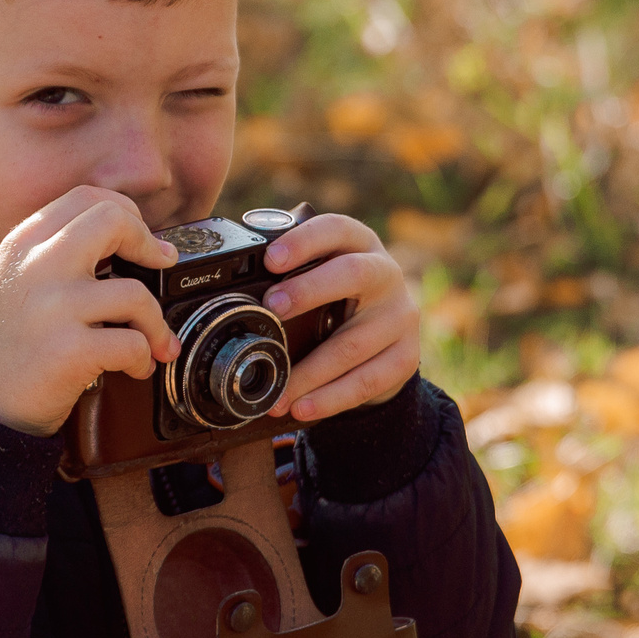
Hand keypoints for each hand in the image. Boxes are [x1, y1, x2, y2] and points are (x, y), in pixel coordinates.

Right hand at [0, 187, 182, 436]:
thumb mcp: (7, 285)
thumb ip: (47, 256)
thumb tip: (118, 240)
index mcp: (19, 246)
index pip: (85, 198)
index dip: (125, 213)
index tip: (140, 239)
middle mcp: (35, 268)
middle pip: (112, 221)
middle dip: (149, 243)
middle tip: (162, 264)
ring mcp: (52, 308)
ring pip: (136, 293)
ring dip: (155, 324)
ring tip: (152, 344)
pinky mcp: (69, 351)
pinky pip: (132, 344)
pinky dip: (143, 360)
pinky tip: (134, 370)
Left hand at [259, 214, 418, 421]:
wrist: (387, 338)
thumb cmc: (338, 299)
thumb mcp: (321, 274)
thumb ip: (290, 272)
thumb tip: (232, 288)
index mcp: (360, 245)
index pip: (336, 229)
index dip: (305, 241)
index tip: (271, 259)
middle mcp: (386, 274)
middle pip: (354, 275)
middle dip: (309, 290)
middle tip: (272, 308)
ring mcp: (400, 317)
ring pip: (353, 343)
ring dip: (310, 371)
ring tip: (277, 391)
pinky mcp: (406, 356)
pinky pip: (368, 381)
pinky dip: (331, 398)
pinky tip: (304, 408)